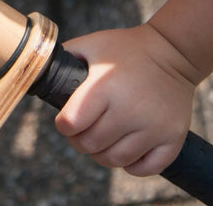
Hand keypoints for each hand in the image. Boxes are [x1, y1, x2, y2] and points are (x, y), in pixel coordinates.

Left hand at [55, 24, 197, 175]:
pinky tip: (127, 146)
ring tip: (103, 135)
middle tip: (83, 128)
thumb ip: (66, 57)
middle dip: (79, 139)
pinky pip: (144, 169)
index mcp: (105, 86)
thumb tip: (39, 71)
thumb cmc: (127, 48)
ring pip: (114, 160)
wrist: (172, 52)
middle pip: (90, 145)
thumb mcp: (93, 43)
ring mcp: (153, 127)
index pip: (71, 124)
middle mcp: (129, 110)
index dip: (63, 124)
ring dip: (102, 153)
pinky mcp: (171, 138)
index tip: (67, 118)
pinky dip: (131, 164)